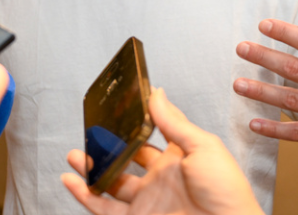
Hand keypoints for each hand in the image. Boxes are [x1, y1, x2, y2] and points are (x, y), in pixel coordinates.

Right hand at [62, 88, 263, 214]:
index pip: (153, 132)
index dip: (137, 119)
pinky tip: (71, 181)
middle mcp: (161, 177)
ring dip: (92, 168)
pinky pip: (104, 208)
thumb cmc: (226, 191)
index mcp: (180, 155)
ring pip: (111, 181)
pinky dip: (85, 195)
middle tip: (92, 131)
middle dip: (109, 145)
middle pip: (127, 157)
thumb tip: (157, 94)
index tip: (120, 104)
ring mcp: (147, 199)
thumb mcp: (203, 146)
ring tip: (74, 153)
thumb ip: (174, 123)